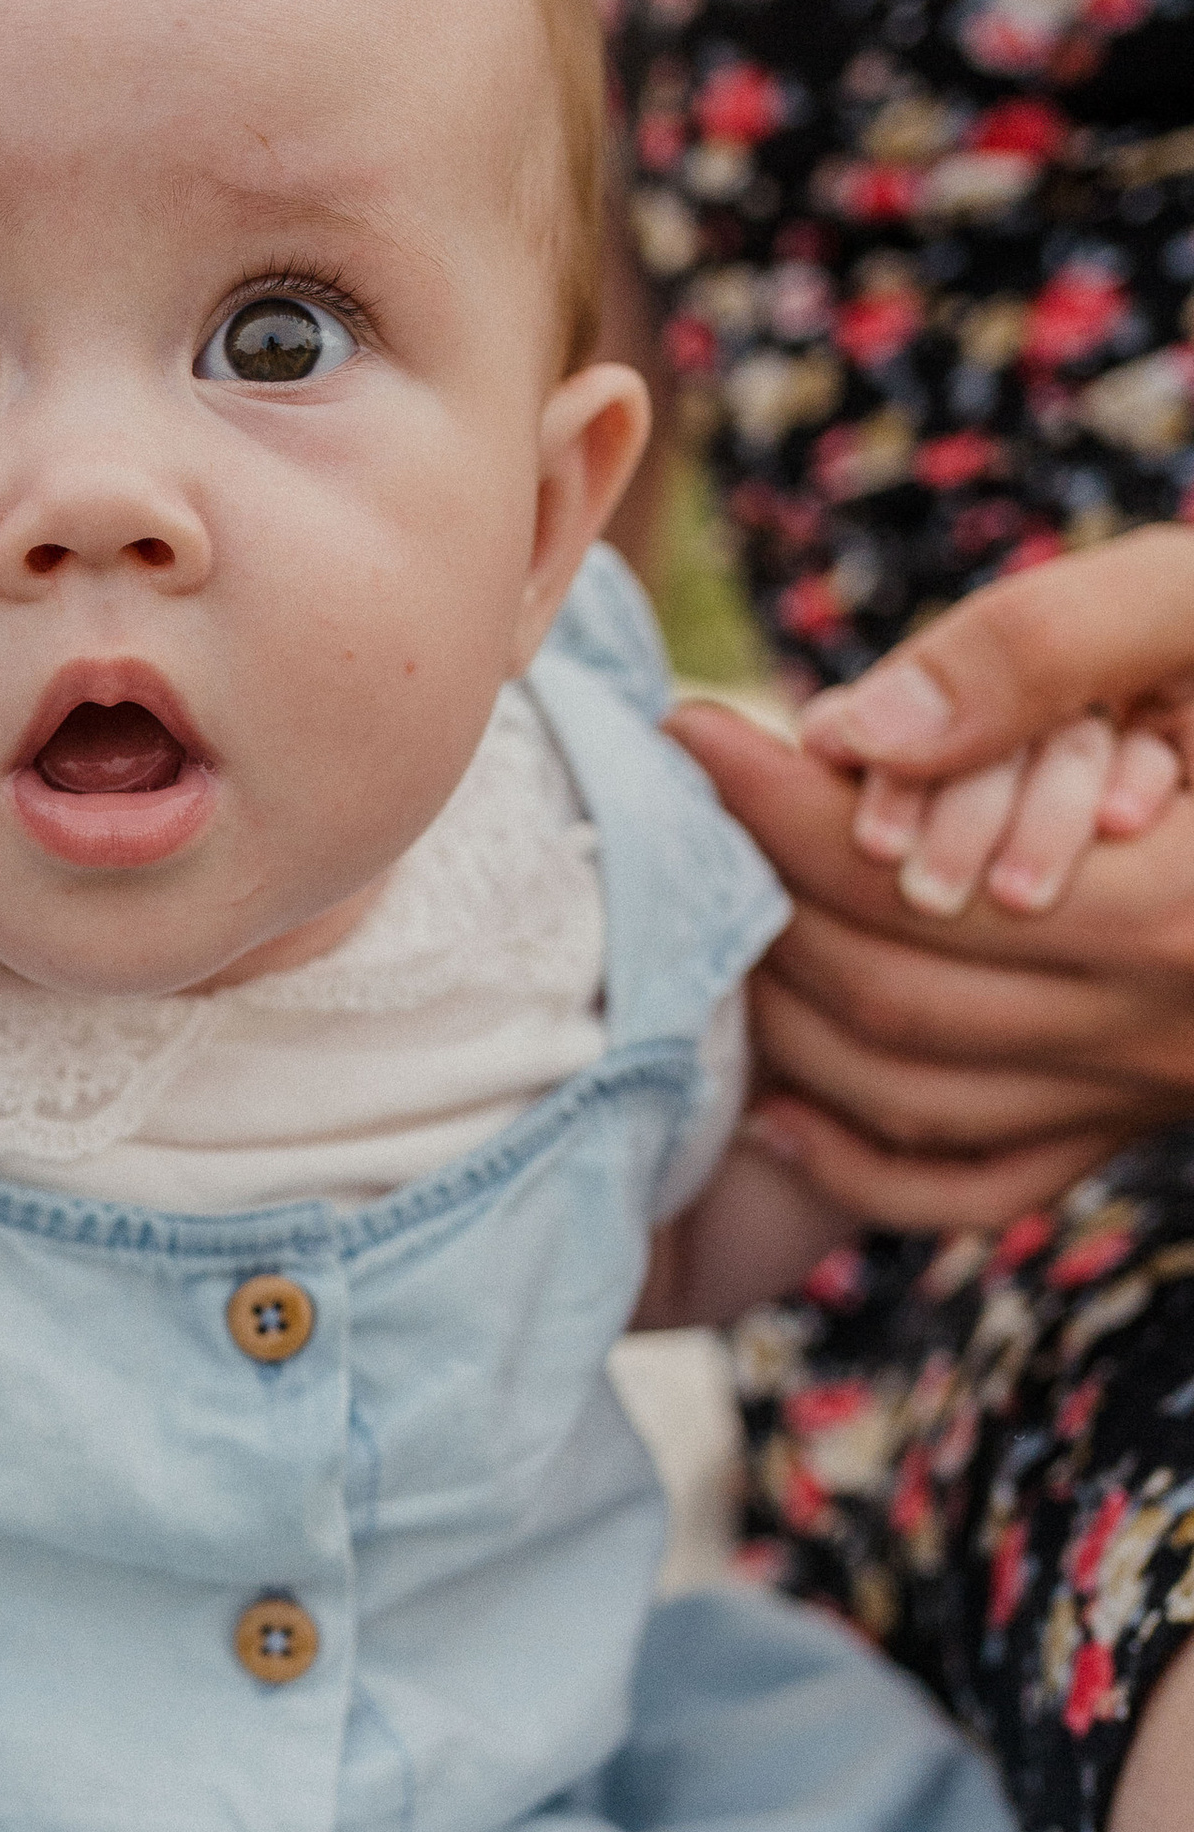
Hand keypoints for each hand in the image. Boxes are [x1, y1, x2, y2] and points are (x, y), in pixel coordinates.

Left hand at [670, 697, 1193, 1228]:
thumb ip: (1046, 648)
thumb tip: (860, 733)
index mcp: (1171, 908)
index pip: (903, 884)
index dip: (771, 806)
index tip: (688, 733)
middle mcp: (1156, 1028)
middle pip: (889, 994)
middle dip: (766, 905)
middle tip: (686, 821)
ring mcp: (1143, 1091)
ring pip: (910, 1099)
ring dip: (787, 1021)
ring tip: (714, 922)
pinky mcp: (1133, 1121)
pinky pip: (974, 1183)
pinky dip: (858, 1161)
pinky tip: (773, 1105)